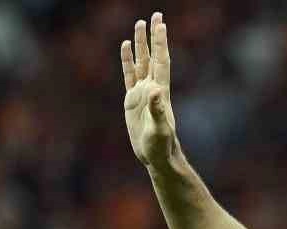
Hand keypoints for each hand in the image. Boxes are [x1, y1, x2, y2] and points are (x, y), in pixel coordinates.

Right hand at [121, 12, 177, 169]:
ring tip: (139, 24)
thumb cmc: (161, 145)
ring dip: (140, 44)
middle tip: (155, 15)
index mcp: (160, 91)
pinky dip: (127, 60)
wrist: (155, 156)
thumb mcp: (160, 128)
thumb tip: (156, 91)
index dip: (161, 43)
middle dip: (153, 37)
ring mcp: (142, 92)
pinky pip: (128, 75)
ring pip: (140, 62)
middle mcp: (152, 87)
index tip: (161, 24)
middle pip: (152, 56)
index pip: (161, 61)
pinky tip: (125, 47)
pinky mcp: (132, 100)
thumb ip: (158, 110)